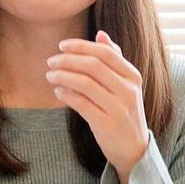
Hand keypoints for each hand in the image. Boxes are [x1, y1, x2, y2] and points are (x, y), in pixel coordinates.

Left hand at [46, 32, 149, 183]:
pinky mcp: (107, 124)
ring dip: (63, 76)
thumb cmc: (125, 112)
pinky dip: (66, 95)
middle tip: (51, 61)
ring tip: (50, 75)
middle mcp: (128, 90)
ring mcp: (119, 108)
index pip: (105, 53)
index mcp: (133, 76)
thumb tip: (100, 34)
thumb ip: (115, 59)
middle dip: (68, 60)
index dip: (81, 46)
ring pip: (85, 84)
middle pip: (93, 66)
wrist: (134, 149)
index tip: (61, 46)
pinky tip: (58, 91)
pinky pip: (82, 104)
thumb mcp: (126, 84)